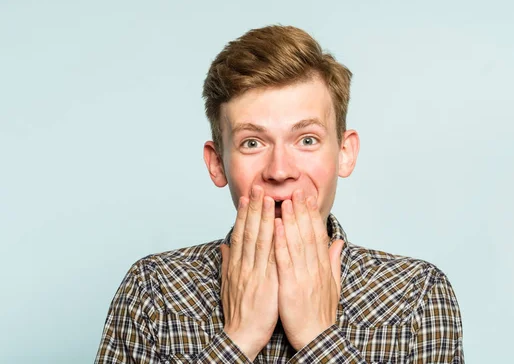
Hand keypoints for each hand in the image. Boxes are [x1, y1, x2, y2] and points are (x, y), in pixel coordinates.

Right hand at [220, 185, 278, 360]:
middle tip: (259, 187)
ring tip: (268, 199)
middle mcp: (243, 266)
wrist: (241, 335)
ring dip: (264, 218)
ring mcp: (254, 274)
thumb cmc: (238, 311)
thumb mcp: (228, 285)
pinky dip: (275, 242)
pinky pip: (272, 259)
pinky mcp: (267, 284)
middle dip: (254, 208)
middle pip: (249, 232)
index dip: (245, 214)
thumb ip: (227, 263)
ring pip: (259, 241)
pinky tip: (279, 227)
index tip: (249, 196)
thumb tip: (224, 247)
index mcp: (236, 265)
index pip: (240, 234)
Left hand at [274, 189, 344, 350]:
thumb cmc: (321, 314)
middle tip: (296, 190)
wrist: (316, 338)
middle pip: (308, 234)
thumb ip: (334, 261)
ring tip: (284, 202)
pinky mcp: (291, 286)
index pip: (318, 235)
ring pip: (296, 243)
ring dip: (290, 221)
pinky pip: (285, 261)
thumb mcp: (334, 285)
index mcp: (323, 267)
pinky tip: (276, 228)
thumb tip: (339, 241)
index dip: (312, 215)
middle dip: (301, 211)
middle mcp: (315, 268)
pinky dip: (281, 242)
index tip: (307, 198)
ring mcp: (303, 277)